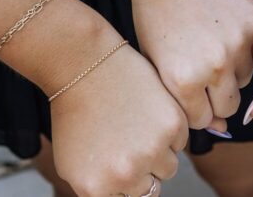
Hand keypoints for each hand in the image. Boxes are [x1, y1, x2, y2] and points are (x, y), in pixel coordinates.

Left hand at [51, 34, 187, 195]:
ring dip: (159, 153)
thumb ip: (100, 189)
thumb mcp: (72, 164)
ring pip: (169, 167)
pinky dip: (170, 131)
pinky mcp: (172, 128)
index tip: (122, 166)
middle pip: (150, 189)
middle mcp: (125, 176)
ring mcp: (151, 152)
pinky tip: (148, 113)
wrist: (85, 68)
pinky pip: (180, 142)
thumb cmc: (75, 112)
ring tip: (137, 127)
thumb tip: (126, 195)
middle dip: (143, 171)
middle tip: (128, 143)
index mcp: (97, 189)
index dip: (125, 184)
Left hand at [131, 0, 252, 134]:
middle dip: (218, 95)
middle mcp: (214, 67)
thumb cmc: (155, 13)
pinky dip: (250, 52)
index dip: (196, 107)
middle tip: (205, 71)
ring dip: (234, 72)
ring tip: (214, 45)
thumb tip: (220, 127)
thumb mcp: (158, 62)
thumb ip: (184, 100)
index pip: (202, 119)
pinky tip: (230, 34)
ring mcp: (239, 45)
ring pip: (247, 81)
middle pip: (229, 106)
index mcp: (182, 80)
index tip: (190, 90)